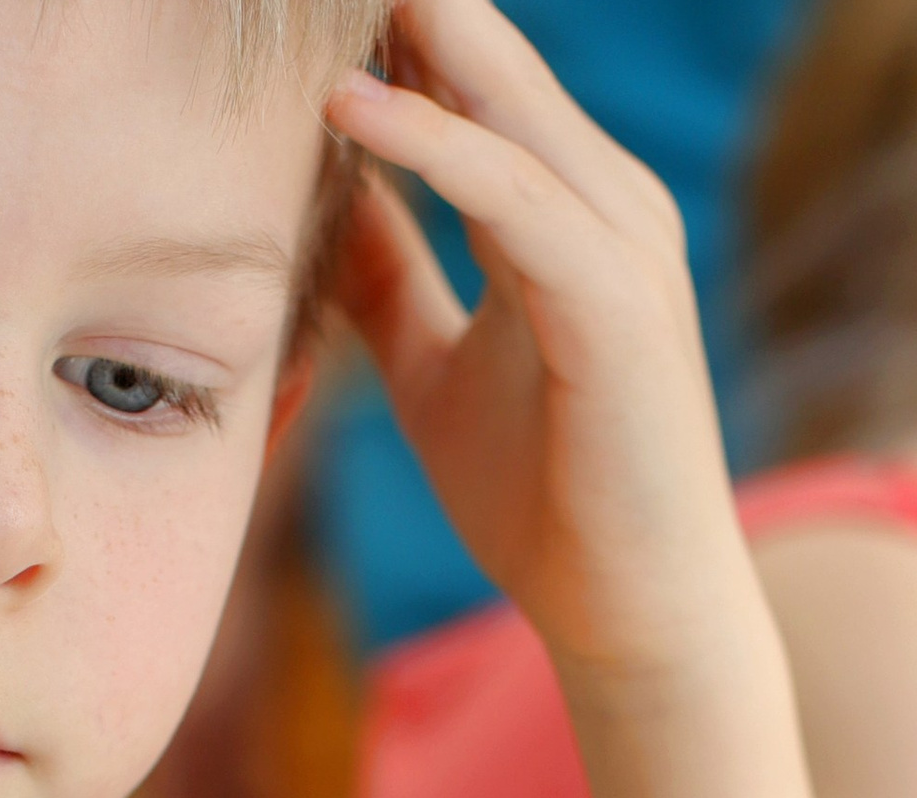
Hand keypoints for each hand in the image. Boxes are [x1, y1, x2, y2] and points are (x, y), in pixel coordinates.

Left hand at [324, 0, 750, 677]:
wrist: (630, 617)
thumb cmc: (546, 503)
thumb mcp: (432, 369)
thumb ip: (389, 279)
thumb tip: (321, 198)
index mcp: (561, 208)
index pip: (465, 75)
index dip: (389, 26)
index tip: (285, 8)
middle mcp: (601, 200)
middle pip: (483, 55)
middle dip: (403, 6)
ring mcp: (618, 243)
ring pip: (500, 98)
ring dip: (409, 33)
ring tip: (305, 0)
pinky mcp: (614, 300)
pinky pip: (511, 194)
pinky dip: (429, 146)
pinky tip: (344, 107)